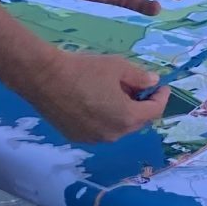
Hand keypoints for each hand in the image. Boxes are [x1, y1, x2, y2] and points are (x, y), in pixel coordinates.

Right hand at [23, 49, 162, 144]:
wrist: (44, 78)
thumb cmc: (84, 70)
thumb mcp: (118, 67)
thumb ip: (140, 77)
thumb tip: (153, 82)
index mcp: (127, 117)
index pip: (154, 111)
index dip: (161, 98)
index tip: (162, 86)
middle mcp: (113, 134)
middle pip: (137, 122)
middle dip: (142, 106)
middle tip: (138, 88)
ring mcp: (93, 139)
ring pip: (118, 127)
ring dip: (123, 113)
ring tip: (116, 93)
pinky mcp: (77, 137)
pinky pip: (99, 129)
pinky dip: (105, 118)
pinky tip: (96, 102)